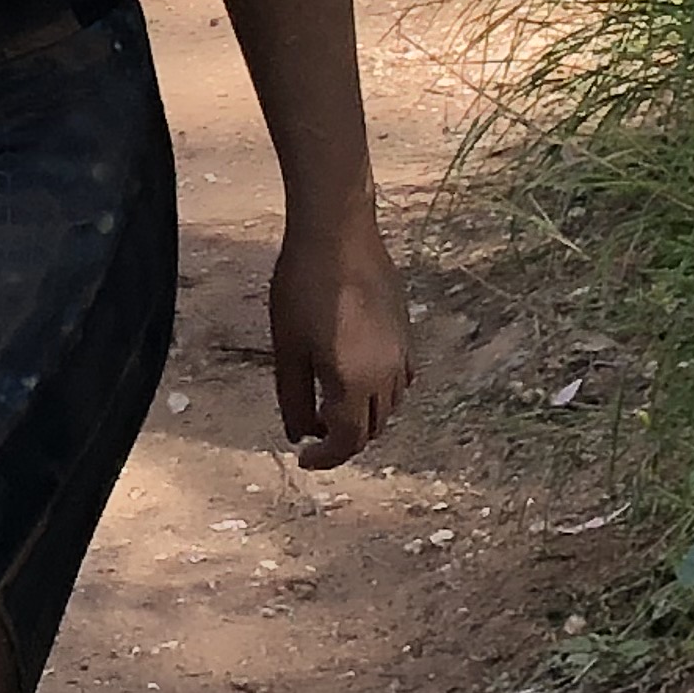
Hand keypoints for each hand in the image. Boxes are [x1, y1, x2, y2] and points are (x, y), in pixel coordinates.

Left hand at [270, 211, 412, 469]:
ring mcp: (403, 354)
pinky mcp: (406, 333)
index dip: (325, 457)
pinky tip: (358, 375)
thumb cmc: (302, 286)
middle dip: (342, 438)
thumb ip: (292, 397)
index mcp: (355, 384)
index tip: (304, 458)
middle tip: (312, 431)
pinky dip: (381, 391)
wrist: (338, 234)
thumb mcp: (287, 347)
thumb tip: (298, 434)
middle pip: (371, 428)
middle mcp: (388, 377)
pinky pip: (400, 379)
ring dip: (363, 415)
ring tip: (330, 404)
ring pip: (389, 406)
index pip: (347, 441)